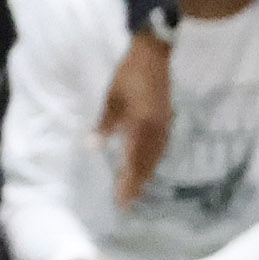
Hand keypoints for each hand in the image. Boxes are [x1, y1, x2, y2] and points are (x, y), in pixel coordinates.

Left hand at [99, 34, 174, 207]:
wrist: (155, 57)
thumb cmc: (129, 75)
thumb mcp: (112, 99)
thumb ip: (105, 125)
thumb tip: (92, 147)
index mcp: (142, 130)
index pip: (134, 164)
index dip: (128, 184)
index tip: (121, 202)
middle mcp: (156, 134)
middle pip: (147, 166)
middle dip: (137, 184)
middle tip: (128, 201)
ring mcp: (164, 128)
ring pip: (155, 159)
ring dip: (145, 174)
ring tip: (136, 187)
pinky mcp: (166, 122)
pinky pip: (160, 149)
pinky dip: (152, 161)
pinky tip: (148, 163)